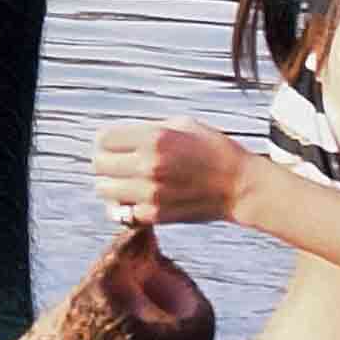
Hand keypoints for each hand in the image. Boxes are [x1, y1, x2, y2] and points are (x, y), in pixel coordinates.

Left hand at [91, 116, 256, 226]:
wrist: (240, 186)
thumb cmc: (213, 150)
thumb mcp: (182, 125)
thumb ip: (148, 130)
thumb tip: (120, 138)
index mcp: (154, 138)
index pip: (103, 139)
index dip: (106, 141)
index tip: (113, 145)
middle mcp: (148, 165)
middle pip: (99, 164)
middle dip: (105, 162)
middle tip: (116, 163)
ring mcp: (150, 193)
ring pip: (104, 190)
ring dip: (111, 185)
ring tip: (124, 182)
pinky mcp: (155, 215)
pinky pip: (121, 212)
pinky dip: (123, 206)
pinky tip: (135, 199)